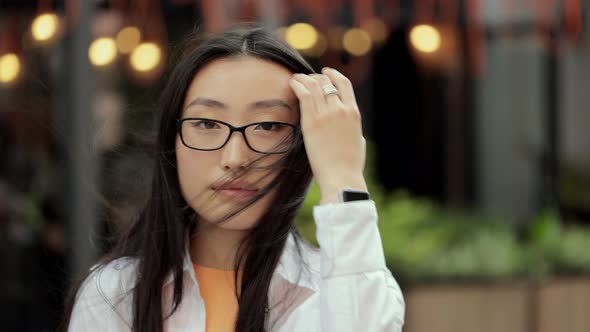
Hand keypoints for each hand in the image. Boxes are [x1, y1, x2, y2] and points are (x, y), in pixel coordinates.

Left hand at [289, 67, 366, 203]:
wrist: (342, 177)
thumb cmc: (350, 165)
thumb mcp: (358, 142)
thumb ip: (354, 130)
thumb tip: (353, 129)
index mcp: (354, 113)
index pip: (344, 84)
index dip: (334, 75)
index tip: (326, 72)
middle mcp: (341, 109)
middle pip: (326, 82)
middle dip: (315, 77)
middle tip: (306, 79)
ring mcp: (326, 114)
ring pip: (314, 85)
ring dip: (303, 79)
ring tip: (296, 78)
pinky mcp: (312, 122)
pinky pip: (304, 95)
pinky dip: (297, 85)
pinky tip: (292, 83)